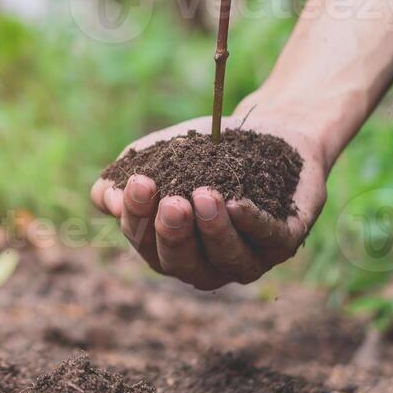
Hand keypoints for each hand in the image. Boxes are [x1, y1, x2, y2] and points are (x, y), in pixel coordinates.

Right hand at [89, 112, 330, 289]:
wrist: (267, 129)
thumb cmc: (206, 150)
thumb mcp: (161, 156)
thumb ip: (129, 176)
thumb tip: (107, 199)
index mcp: (168, 246)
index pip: (144, 241)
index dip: (138, 217)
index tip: (140, 182)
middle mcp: (206, 262)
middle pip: (182, 263)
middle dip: (174, 234)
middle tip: (173, 203)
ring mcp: (247, 257)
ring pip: (227, 258)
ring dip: (214, 230)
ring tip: (206, 195)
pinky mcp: (285, 242)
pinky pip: (269, 240)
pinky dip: (253, 224)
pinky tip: (238, 202)